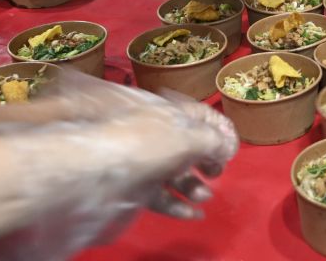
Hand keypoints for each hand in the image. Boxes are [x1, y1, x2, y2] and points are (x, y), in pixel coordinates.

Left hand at [0, 75, 238, 260]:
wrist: (92, 170)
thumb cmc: (144, 143)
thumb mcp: (186, 134)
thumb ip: (212, 140)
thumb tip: (227, 147)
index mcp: (168, 111)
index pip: (201, 114)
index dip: (221, 129)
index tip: (233, 148)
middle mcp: (155, 132)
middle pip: (188, 144)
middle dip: (208, 159)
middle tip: (218, 173)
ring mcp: (142, 161)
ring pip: (174, 173)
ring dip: (193, 184)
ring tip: (205, 195)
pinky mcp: (131, 187)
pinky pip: (160, 195)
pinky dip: (177, 204)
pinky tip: (192, 214)